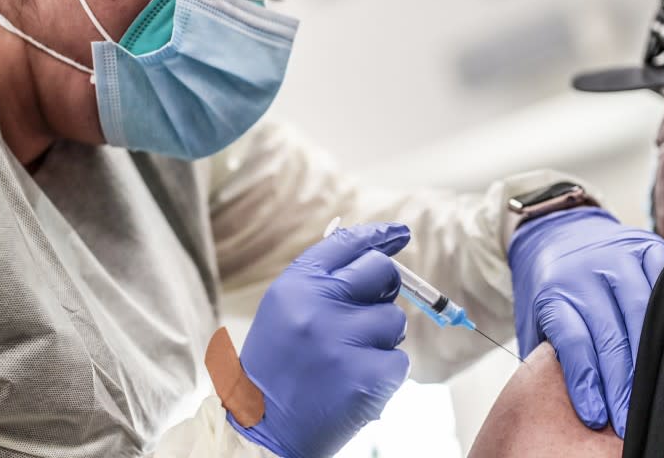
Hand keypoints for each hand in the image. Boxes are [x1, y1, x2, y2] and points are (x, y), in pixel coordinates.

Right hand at [228, 223, 411, 457]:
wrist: (262, 429)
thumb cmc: (279, 365)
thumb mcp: (285, 310)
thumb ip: (323, 281)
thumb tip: (377, 253)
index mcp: (296, 285)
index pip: (347, 243)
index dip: (379, 236)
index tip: (400, 233)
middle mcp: (318, 306)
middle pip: (382, 271)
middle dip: (384, 288)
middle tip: (366, 311)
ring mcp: (344, 342)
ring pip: (394, 319)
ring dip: (380, 338)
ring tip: (346, 359)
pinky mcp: (366, 377)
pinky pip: (399, 360)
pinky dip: (384, 373)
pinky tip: (354, 383)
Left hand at [508, 207, 663, 437]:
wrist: (556, 230)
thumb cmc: (549, 286)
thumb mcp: (535, 318)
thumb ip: (550, 351)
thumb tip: (566, 400)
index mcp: (552, 290)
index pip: (573, 341)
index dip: (585, 382)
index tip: (595, 415)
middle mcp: (585, 270)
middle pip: (610, 334)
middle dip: (621, 383)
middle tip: (629, 420)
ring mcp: (618, 254)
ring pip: (642, 312)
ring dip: (649, 358)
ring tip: (654, 395)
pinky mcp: (645, 245)